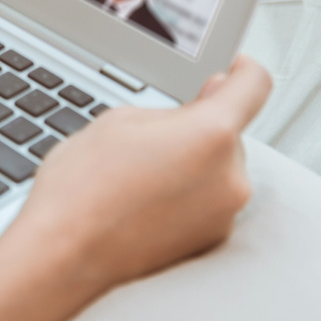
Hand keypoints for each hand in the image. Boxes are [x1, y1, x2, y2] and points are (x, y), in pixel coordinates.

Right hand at [5, 55, 269, 290]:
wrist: (65, 252)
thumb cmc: (83, 187)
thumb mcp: (120, 120)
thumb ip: (174, 108)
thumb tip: (207, 101)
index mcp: (211, 134)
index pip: (255, 85)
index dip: (243, 70)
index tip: (233, 68)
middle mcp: (231, 177)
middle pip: (229, 133)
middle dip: (197, 129)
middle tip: (147, 138)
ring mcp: (224, 213)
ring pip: (219, 169)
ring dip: (192, 163)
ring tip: (137, 175)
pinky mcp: (211, 240)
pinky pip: (208, 201)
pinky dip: (186, 195)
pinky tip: (143, 199)